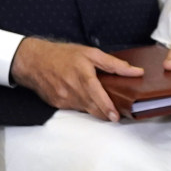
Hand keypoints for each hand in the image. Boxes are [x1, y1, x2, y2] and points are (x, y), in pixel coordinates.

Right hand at [9, 37, 142, 120]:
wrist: (33, 61)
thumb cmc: (63, 55)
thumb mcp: (90, 53)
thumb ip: (114, 64)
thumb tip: (136, 71)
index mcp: (83, 76)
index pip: (98, 96)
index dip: (107, 108)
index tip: (116, 116)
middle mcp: (72, 90)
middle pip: (93, 108)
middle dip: (106, 113)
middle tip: (118, 115)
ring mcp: (64, 99)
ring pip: (85, 109)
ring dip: (95, 109)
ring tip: (105, 106)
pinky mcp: (57, 104)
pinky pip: (75, 108)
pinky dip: (83, 106)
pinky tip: (87, 99)